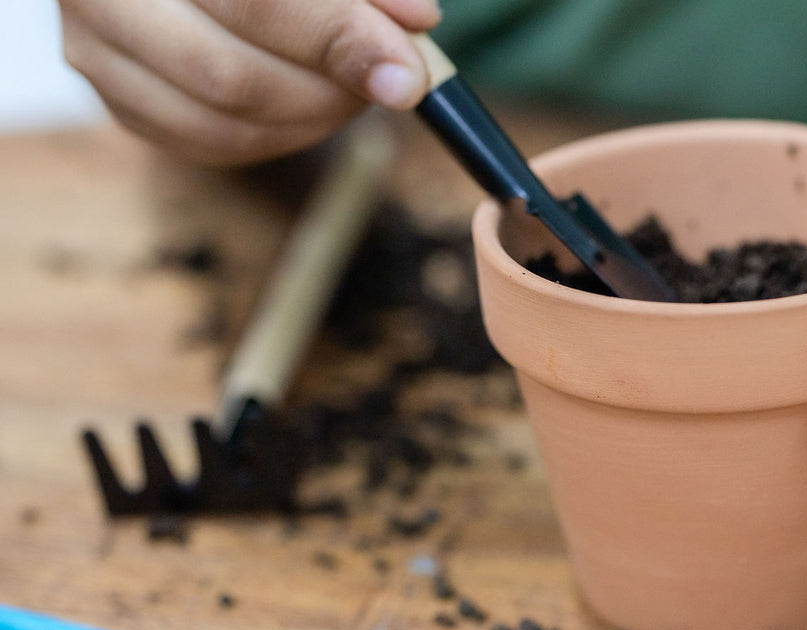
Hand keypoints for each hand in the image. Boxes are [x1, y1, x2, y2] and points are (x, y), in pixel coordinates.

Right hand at [59, 0, 440, 165]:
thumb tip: (418, 22)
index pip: (254, 2)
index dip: (339, 39)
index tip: (411, 72)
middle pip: (229, 76)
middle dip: (332, 93)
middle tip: (396, 83)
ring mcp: (94, 47)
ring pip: (220, 125)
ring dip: (314, 121)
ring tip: (360, 88)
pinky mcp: (116, 94)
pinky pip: (209, 144)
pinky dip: (281, 135)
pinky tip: (318, 103)